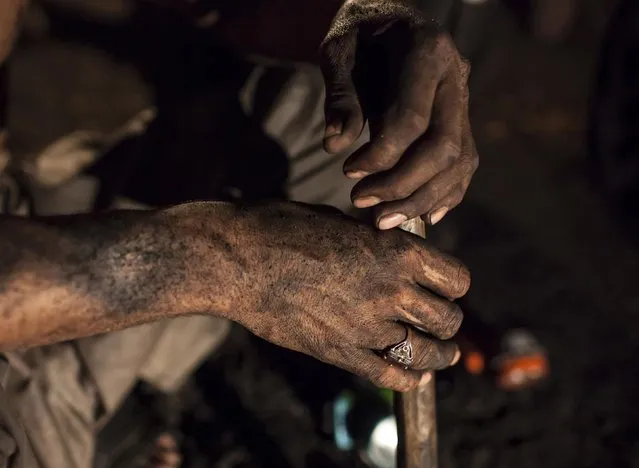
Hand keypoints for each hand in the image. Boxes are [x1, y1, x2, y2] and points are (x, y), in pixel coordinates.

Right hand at [229, 202, 469, 390]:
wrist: (239, 259)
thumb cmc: (286, 229)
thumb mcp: (342, 221)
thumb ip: (375, 242)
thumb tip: (392, 250)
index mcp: (396, 252)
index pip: (457, 278)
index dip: (454, 284)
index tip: (446, 288)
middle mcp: (391, 291)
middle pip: (448, 319)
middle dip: (448, 320)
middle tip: (440, 320)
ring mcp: (367, 326)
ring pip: (426, 352)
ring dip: (440, 355)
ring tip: (443, 355)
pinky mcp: (340, 352)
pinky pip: (389, 375)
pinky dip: (408, 379)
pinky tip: (414, 376)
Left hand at [319, 0, 477, 228]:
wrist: (388, 22)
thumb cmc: (358, 34)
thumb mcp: (338, 50)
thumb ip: (339, 95)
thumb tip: (335, 146)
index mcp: (427, 51)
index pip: (411, 119)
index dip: (380, 155)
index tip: (347, 172)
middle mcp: (455, 78)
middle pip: (443, 148)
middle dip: (402, 185)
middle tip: (362, 203)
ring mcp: (464, 101)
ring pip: (459, 163)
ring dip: (422, 200)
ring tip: (382, 220)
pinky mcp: (462, 120)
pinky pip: (465, 164)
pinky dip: (446, 195)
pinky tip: (421, 216)